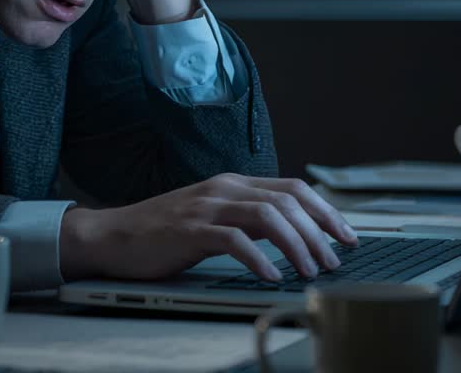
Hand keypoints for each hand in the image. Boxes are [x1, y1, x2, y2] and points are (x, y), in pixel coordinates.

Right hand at [59, 173, 358, 281]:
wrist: (113, 236)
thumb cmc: (164, 232)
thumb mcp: (213, 218)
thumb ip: (248, 219)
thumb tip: (292, 234)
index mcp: (234, 184)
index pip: (293, 188)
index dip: (325, 211)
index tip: (347, 236)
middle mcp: (225, 188)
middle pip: (287, 199)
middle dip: (319, 230)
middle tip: (335, 260)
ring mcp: (207, 206)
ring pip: (267, 216)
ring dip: (296, 244)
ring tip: (310, 271)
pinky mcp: (190, 229)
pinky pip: (233, 239)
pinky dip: (258, 258)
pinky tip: (270, 276)